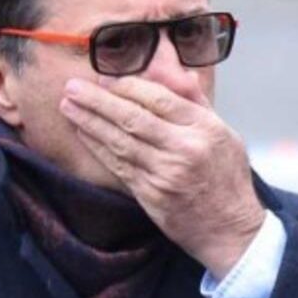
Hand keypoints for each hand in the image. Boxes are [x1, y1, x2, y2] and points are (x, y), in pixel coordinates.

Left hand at [60, 77, 265, 277]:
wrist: (230, 229)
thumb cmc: (226, 177)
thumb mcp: (223, 131)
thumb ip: (194, 99)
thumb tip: (172, 68)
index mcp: (204, 129)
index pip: (158, 99)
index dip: (127, 87)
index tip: (105, 79)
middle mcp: (184, 150)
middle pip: (133, 118)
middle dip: (97, 101)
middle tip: (72, 87)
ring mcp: (165, 175)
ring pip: (119, 142)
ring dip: (89, 122)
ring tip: (68, 106)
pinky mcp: (150, 195)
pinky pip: (118, 166)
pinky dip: (97, 148)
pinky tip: (82, 133)